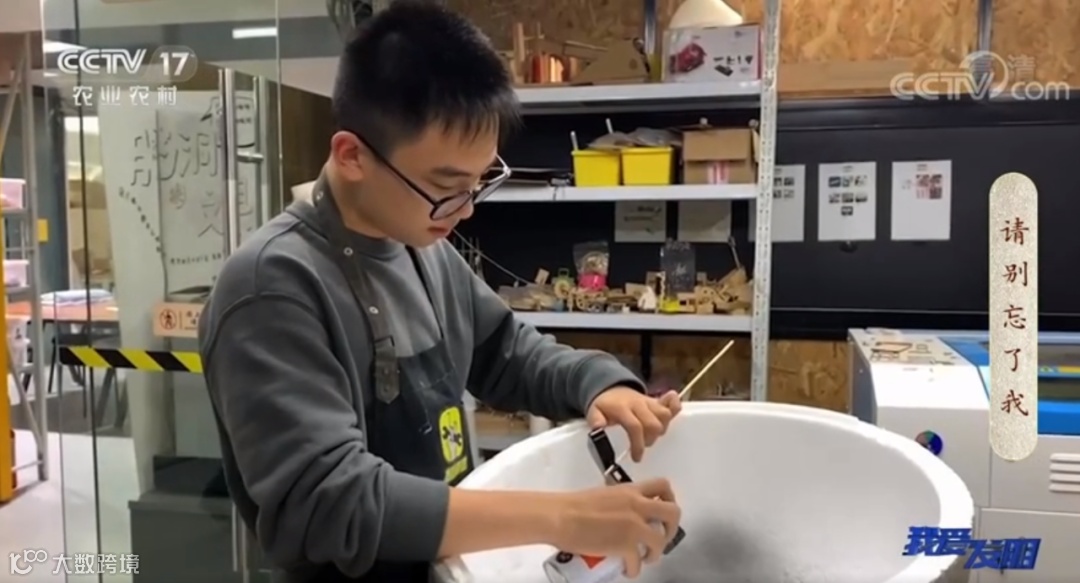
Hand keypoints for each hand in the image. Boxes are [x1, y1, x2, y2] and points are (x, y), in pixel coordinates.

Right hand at [551, 478, 681, 577]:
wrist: (560, 516)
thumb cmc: (573, 505)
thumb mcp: (604, 494)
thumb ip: (621, 501)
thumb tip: (626, 515)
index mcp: (631, 490)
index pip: (663, 486)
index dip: (670, 500)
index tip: (662, 512)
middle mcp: (637, 505)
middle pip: (673, 513)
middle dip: (671, 528)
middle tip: (660, 537)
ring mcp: (634, 526)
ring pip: (661, 541)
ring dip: (655, 553)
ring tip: (644, 557)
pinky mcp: (625, 545)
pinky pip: (639, 562)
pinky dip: (634, 570)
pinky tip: (627, 570)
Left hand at [587, 387, 681, 461]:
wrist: (611, 389)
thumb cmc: (604, 406)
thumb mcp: (594, 411)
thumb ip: (595, 419)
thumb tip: (597, 427)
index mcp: (622, 408)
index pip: (634, 426)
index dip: (638, 444)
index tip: (636, 458)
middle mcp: (638, 403)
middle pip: (653, 423)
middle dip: (649, 439)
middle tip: (642, 446)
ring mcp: (649, 401)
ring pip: (664, 415)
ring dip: (661, 429)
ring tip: (651, 436)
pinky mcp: (657, 401)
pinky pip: (672, 402)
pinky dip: (675, 407)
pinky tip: (671, 416)